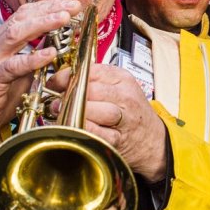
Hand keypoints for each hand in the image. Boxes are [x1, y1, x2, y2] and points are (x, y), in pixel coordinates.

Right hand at [0, 0, 81, 161]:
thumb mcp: (21, 69)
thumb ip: (36, 53)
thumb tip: (62, 41)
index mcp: (0, 38)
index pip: (25, 13)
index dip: (48, 5)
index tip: (70, 3)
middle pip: (22, 17)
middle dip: (49, 9)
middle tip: (73, 6)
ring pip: (16, 34)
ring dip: (43, 24)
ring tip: (64, 19)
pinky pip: (13, 66)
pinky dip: (33, 58)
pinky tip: (50, 53)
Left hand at [48, 64, 166, 183]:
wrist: (154, 139)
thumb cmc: (132, 112)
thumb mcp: (119, 88)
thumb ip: (94, 82)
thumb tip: (60, 81)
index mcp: (123, 78)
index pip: (91, 71)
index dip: (68, 76)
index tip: (55, 83)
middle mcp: (125, 96)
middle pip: (90, 91)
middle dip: (68, 96)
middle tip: (57, 102)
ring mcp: (124, 118)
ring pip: (92, 110)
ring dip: (73, 113)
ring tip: (62, 114)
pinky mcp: (119, 139)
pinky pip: (95, 132)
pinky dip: (82, 130)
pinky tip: (74, 128)